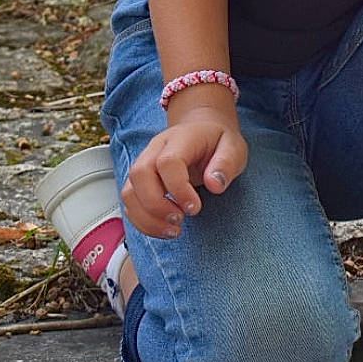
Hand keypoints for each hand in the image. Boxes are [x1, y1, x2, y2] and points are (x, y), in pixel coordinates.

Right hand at [121, 105, 248, 238]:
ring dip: (147, 218)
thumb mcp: (233, 147)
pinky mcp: (139, 182)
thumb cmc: (216, 142)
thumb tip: (214, 184)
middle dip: (156, 205)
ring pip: (129, 192)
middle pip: (139, 174)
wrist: (201, 131)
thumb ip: (226, 163)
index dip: (178, 188)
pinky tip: (164, 228)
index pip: (167, 162)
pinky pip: (129, 204)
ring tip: (173, 230)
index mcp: (180, 138)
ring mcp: (144, 164)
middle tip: (180, 220)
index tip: (195, 207)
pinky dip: (143, 222)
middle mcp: (155, 149)